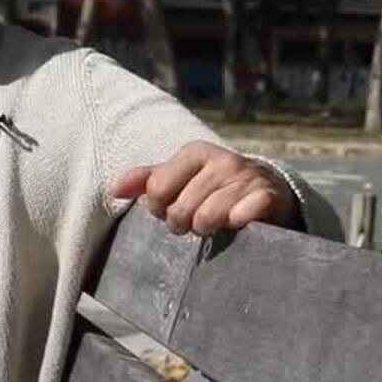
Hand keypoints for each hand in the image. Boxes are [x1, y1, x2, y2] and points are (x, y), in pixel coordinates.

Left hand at [110, 141, 298, 235]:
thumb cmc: (213, 186)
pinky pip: (242, 215)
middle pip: (180, 208)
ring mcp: (246, 178)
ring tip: (213, 225)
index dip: (159, 208)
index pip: (157, 189)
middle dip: (182, 223)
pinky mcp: (266, 196)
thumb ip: (147, 180)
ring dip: (206, 229)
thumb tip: (113, 188)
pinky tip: (236, 223)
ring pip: (207, 217)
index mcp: (195, 152)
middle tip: (193, 222)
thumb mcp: (180, 177)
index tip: (171, 208)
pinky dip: (235, 224)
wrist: (268, 189)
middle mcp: (222, 160)